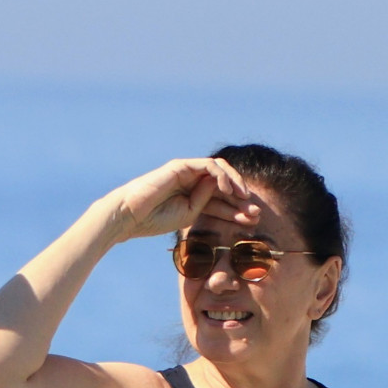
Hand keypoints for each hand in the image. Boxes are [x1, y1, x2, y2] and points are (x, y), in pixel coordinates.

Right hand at [106, 157, 259, 243]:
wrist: (131, 215)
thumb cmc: (154, 220)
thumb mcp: (188, 215)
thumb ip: (208, 203)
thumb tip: (225, 190)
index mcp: (193, 197)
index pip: (221, 201)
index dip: (237, 210)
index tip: (252, 222)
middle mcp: (192, 181)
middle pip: (224, 186)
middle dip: (241, 199)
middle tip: (256, 213)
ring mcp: (187, 171)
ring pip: (221, 172)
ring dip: (236, 184)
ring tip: (245, 199)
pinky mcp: (182, 165)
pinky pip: (209, 167)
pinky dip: (222, 177)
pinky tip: (229, 191)